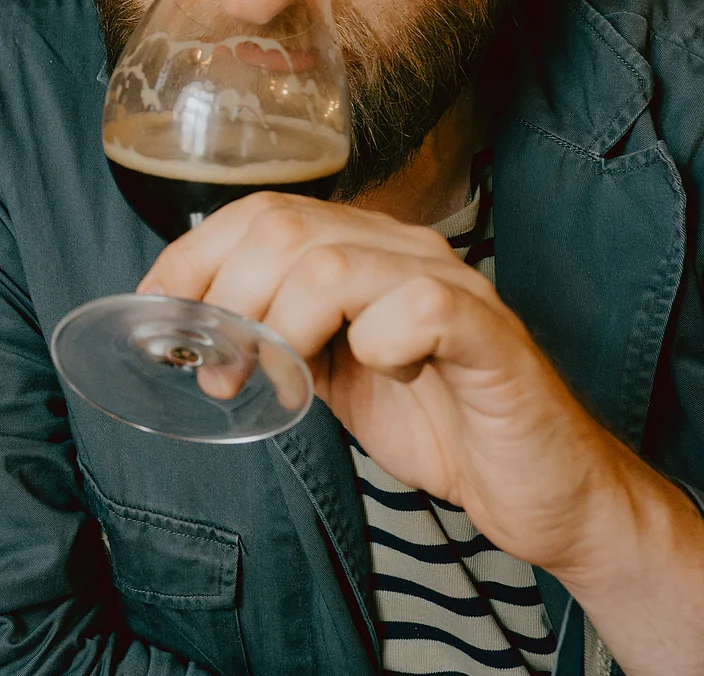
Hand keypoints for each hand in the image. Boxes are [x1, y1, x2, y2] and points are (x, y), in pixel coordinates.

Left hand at [139, 192, 634, 577]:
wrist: (543, 491)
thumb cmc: (439, 424)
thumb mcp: (332, 373)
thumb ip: (275, 336)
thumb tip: (192, 330)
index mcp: (364, 250)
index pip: (261, 212)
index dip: (195, 254)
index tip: (159, 309)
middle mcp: (405, 251)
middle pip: (285, 229)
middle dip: (230, 299)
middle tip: (222, 369)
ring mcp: (452, 288)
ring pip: (335, 264)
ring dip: (283, 326)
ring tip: (283, 377)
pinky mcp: (491, 337)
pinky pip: (418, 308)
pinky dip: (379, 341)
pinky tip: (383, 372)